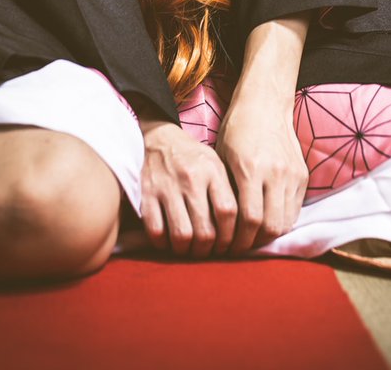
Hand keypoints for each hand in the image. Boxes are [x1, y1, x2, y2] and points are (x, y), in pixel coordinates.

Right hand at [138, 119, 238, 257]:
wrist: (160, 138)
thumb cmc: (193, 157)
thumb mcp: (217, 164)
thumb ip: (228, 191)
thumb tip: (244, 227)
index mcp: (212, 170)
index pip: (228, 212)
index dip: (230, 236)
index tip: (227, 245)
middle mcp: (191, 179)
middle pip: (205, 230)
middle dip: (208, 250)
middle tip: (208, 251)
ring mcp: (167, 187)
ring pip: (182, 235)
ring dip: (187, 250)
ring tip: (189, 249)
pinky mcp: (146, 194)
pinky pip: (156, 231)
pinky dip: (163, 243)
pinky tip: (168, 240)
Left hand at [214, 94, 308, 255]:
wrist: (265, 103)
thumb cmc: (236, 129)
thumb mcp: (222, 156)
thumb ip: (225, 190)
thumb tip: (220, 224)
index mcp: (250, 168)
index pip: (250, 219)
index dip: (239, 240)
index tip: (229, 247)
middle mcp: (275, 172)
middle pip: (270, 226)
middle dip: (254, 242)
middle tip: (241, 246)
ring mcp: (292, 174)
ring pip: (285, 221)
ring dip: (269, 234)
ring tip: (253, 236)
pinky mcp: (302, 175)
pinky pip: (295, 209)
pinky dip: (281, 219)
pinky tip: (267, 219)